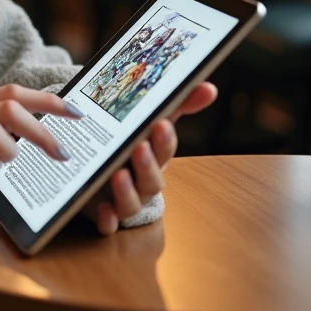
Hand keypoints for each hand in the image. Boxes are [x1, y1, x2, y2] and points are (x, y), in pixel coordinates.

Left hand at [81, 82, 217, 234]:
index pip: (165, 150)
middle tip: (140, 146)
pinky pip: (108, 223)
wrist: (101, 168)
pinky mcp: (102, 212)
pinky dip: (107, 220)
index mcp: (154, 158)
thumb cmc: (132, 143)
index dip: (165, 140)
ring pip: (131, 203)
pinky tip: (103, 210)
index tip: (161, 124)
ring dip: (127, 191)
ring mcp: (123, 199)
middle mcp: (142, 182)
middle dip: (147, 164)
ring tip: (118, 174)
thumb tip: (209, 87)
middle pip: (151, 179)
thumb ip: (176, 104)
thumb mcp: (149, 122)